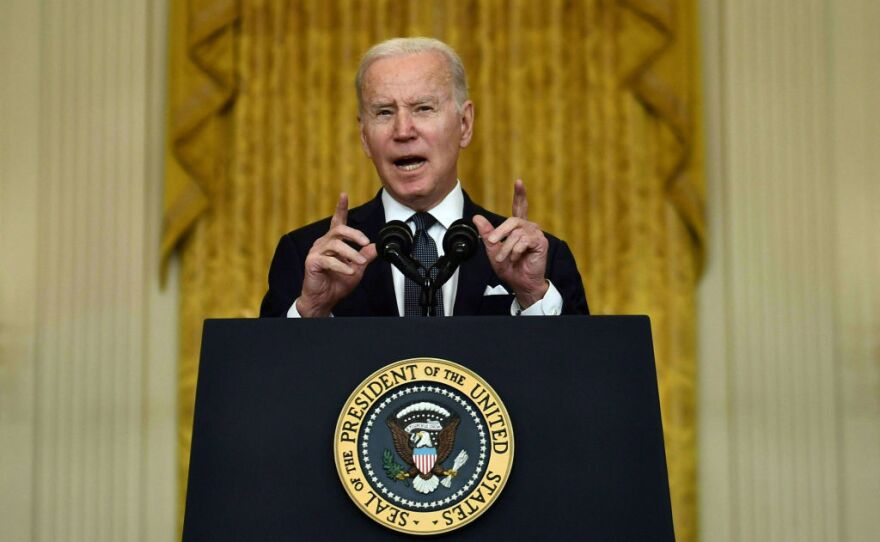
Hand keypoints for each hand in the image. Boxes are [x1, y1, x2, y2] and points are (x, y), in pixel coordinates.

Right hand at [297, 193, 377, 316]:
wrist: (324, 299)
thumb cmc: (336, 283)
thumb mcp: (356, 268)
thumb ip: (365, 256)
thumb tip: (376, 246)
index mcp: (333, 242)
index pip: (337, 221)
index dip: (340, 208)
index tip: (344, 195)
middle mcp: (323, 243)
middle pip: (339, 230)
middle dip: (354, 234)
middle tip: (365, 243)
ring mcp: (316, 252)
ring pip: (335, 245)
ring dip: (351, 253)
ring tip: (360, 263)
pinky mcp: (312, 262)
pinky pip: (329, 260)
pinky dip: (342, 265)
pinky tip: (350, 270)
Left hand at [472, 180, 548, 307]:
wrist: (520, 283)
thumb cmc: (509, 267)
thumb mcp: (493, 249)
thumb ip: (487, 234)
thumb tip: (477, 218)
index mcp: (518, 228)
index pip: (519, 207)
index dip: (520, 194)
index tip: (518, 181)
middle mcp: (528, 228)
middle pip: (512, 221)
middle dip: (499, 232)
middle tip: (492, 243)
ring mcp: (536, 234)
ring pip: (516, 233)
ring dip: (506, 248)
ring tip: (504, 258)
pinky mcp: (541, 242)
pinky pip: (524, 241)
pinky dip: (516, 251)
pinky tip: (516, 258)